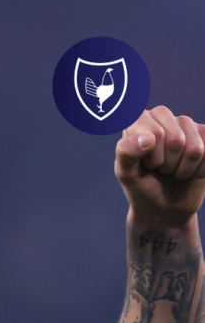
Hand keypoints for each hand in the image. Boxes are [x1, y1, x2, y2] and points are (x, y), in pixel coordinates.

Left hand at [115, 106, 204, 229]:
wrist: (163, 206)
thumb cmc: (141, 187)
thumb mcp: (126, 174)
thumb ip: (126, 153)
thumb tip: (148, 137)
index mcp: (139, 121)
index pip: (155, 133)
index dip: (152, 157)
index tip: (145, 165)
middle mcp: (162, 116)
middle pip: (176, 141)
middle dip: (168, 164)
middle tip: (160, 169)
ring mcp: (185, 123)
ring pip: (195, 149)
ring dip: (183, 169)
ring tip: (172, 170)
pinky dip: (199, 171)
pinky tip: (189, 170)